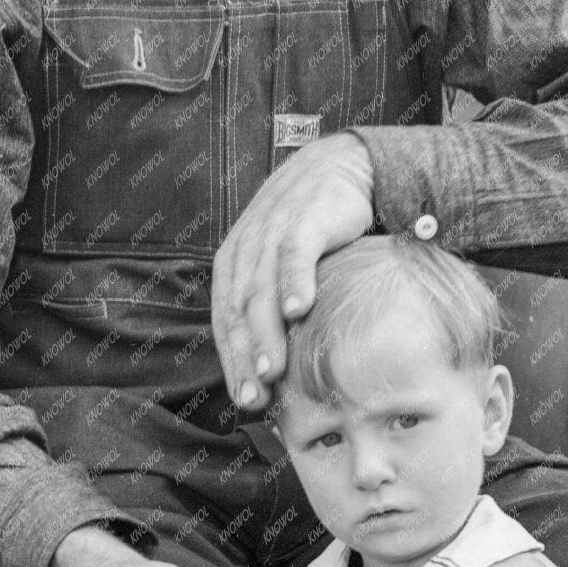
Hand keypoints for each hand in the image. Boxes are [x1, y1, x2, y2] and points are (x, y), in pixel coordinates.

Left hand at [211, 133, 374, 409]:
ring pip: (262, 290)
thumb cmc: (311, 225)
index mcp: (234, 264)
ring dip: (266, 333)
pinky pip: (294, 255)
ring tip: (273, 370)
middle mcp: (246, 250)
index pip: (226, 321)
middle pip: (240, 312)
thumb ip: (273, 303)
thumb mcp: (280, 262)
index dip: (233, 362)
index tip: (245, 400)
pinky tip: (299, 310)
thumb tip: (278, 365)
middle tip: (254, 397)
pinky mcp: (304, 220)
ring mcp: (272, 234)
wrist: (341, 166)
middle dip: (245, 358)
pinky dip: (294, 282)